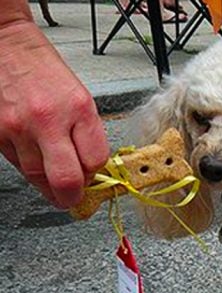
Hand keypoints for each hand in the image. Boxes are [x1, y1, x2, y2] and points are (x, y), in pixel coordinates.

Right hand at [0, 21, 108, 208]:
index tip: (95, 178)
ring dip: (50, 186)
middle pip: (66, 180)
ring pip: (38, 178)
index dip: (97, 175)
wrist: (9, 49)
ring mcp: (19, 129)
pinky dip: (31, 169)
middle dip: (73, 197)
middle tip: (75, 199)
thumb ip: (88, 135)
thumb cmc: (47, 73)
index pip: (95, 161)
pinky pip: (18, 165)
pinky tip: (38, 161)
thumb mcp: (81, 99)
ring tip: (57, 181)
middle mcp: (48, 120)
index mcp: (78, 109)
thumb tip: (93, 169)